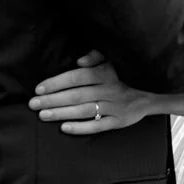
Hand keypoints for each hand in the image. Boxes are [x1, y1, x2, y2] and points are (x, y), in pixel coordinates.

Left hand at [28, 51, 153, 134]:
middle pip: (77, 95)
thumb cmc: (125, 76)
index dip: (57, 83)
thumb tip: (80, 61)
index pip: (77, 77)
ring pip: (84, 111)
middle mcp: (110, 90)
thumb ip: (97, 56)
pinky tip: (64, 128)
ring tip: (43, 115)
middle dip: (52, 99)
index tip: (39, 88)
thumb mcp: (114, 60)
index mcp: (107, 73)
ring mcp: (114, 107)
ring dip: (62, 113)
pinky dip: (81, 128)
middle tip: (33, 104)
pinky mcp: (118, 122)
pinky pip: (97, 126)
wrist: (150, 94)